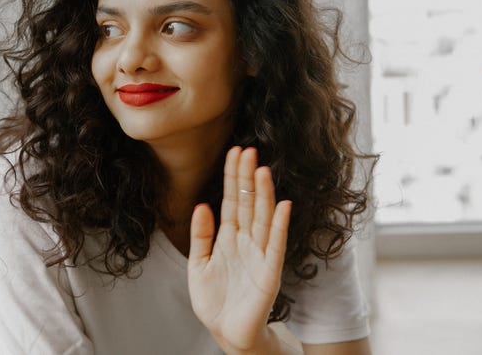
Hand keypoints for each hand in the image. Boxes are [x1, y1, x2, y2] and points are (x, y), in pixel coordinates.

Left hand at [187, 146, 291, 353]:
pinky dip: (280, 225)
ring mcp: (260, 256)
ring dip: (263, 194)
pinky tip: (284, 205)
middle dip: (247, 178)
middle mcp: (247, 242)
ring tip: (262, 169)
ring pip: (263, 218)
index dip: (233, 177)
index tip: (234, 151)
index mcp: (229, 238)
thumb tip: (202, 205)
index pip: (232, 201)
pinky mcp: (269, 273)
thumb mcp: (198, 264)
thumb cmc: (214, 301)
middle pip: (249, 203)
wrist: (226, 333)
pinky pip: (276, 245)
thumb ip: (201, 236)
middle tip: (248, 150)